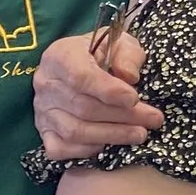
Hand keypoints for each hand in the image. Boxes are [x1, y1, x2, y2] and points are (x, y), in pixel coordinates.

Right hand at [34, 29, 157, 159]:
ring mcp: (42, 111)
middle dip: (123, 116)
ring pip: (74, 131)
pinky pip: (59, 149)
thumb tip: (130, 77)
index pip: (80, 77)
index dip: (108, 91)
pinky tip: (110, 144)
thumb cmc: (104, 54)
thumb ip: (127, 55)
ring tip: (140, 134)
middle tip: (153, 119)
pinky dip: (86, 150)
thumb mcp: (120, 44)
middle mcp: (46, 84)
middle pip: (83, 107)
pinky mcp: (44, 131)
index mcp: (61, 56)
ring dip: (112, 135)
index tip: (134, 99)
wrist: (79, 65)